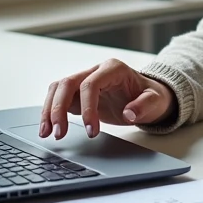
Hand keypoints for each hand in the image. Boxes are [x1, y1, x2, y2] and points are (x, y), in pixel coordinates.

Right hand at [40, 58, 175, 139]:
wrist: (148, 98)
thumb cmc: (151, 96)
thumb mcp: (156, 101)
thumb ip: (145, 105)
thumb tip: (129, 113)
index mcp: (112, 69)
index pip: (90, 84)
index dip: (87, 107)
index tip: (90, 130)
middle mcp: (95, 71)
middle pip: (68, 84)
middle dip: (59, 108)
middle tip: (59, 133)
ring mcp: (85, 81)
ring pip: (58, 89)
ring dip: (49, 110)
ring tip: (46, 133)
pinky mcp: (79, 94)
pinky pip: (59, 99)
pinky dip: (51, 113)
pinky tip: (47, 128)